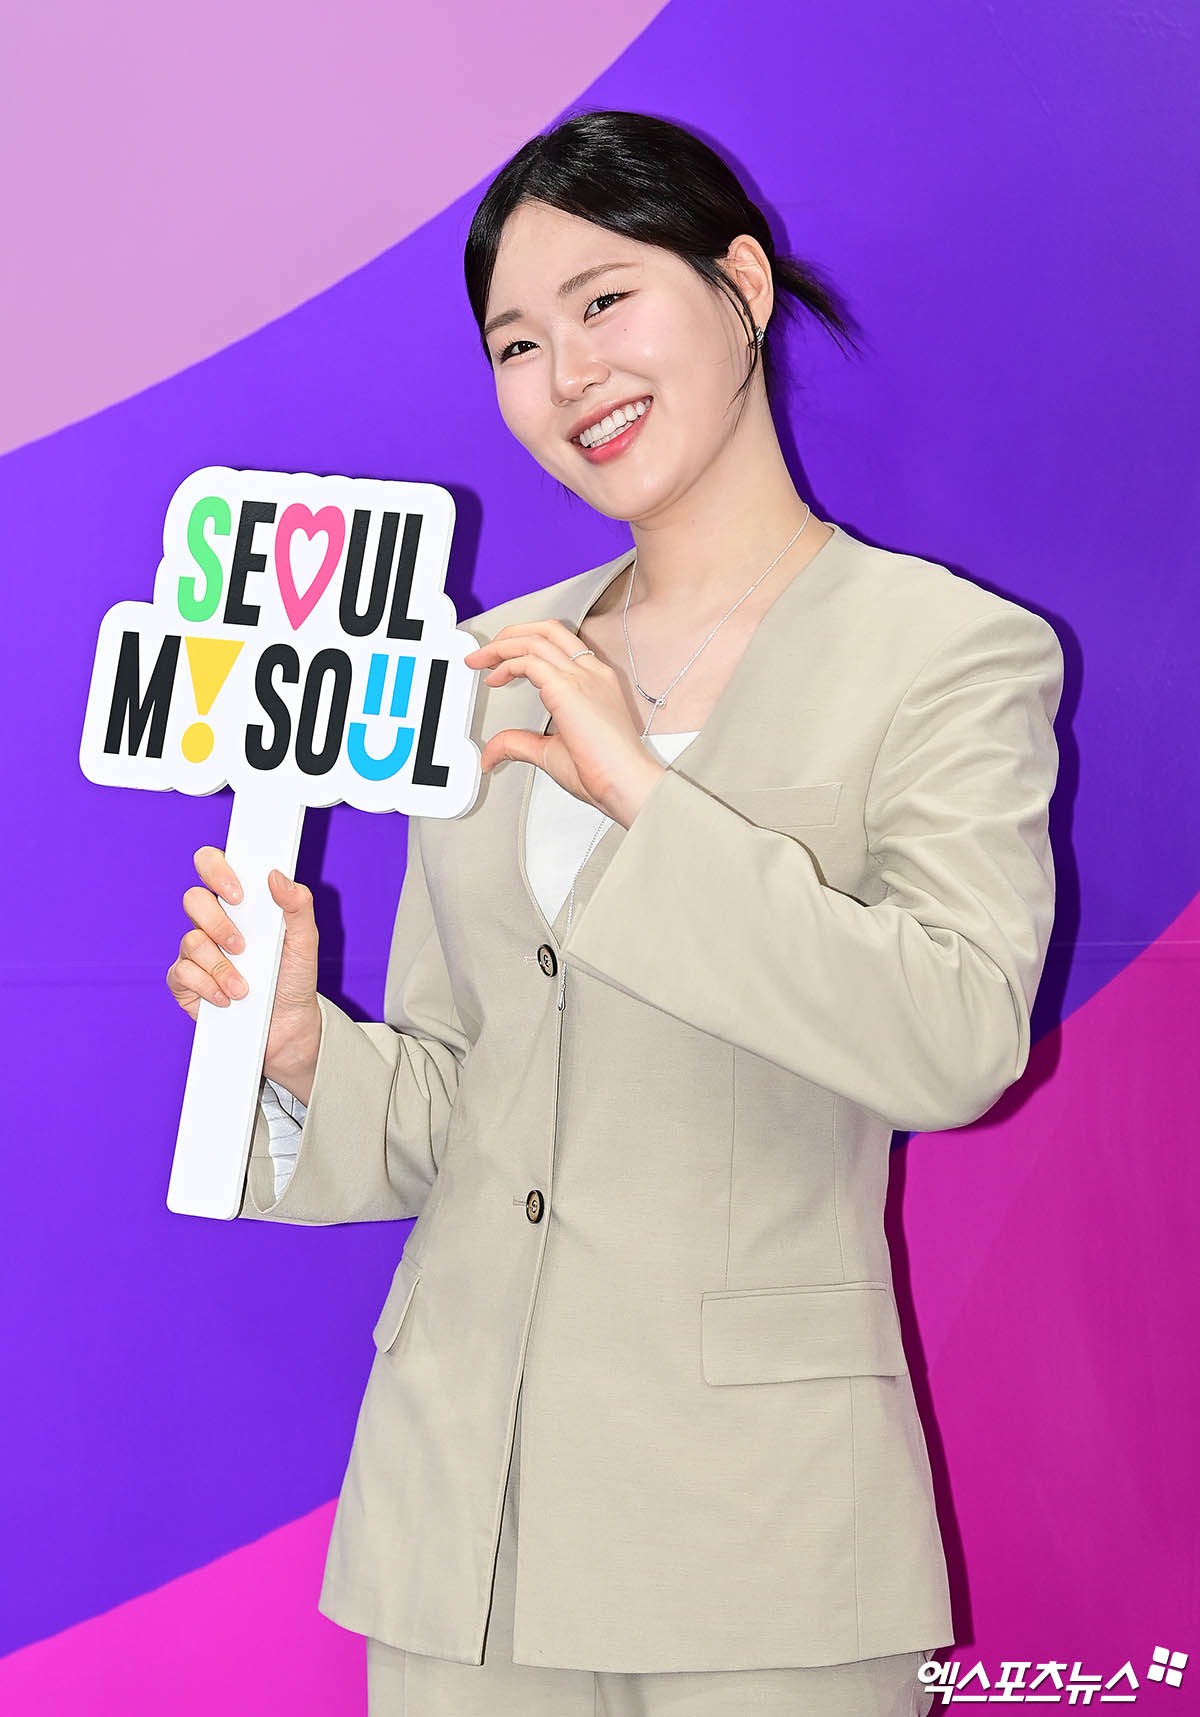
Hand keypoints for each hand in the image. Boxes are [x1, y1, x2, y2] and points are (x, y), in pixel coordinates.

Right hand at [166, 849, 322, 1104]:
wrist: (286, 1024)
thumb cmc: (293, 976)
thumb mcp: (304, 940)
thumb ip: (297, 905)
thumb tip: (276, 876)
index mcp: (239, 901)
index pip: (213, 865)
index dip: (217, 869)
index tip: (239, 894)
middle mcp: (212, 921)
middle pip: (193, 899)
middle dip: (216, 922)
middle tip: (242, 945)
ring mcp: (195, 950)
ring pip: (190, 940)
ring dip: (221, 967)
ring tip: (244, 988)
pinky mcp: (184, 980)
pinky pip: (182, 973)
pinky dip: (207, 987)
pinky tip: (226, 999)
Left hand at [464, 620, 666, 827]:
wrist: (626, 783)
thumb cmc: (604, 772)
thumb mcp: (551, 752)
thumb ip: (520, 744)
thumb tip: (493, 750)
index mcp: (597, 681)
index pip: (561, 645)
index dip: (529, 645)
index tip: (504, 661)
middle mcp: (591, 672)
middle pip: (548, 630)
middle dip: (512, 634)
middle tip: (486, 651)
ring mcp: (581, 676)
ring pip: (535, 639)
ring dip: (501, 646)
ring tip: (480, 660)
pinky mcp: (567, 687)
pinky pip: (529, 661)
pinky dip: (506, 664)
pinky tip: (495, 678)